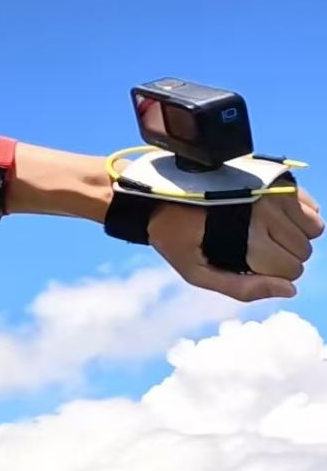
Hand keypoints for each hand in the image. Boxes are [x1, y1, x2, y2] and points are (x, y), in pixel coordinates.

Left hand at [148, 186, 319, 300]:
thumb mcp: (198, 273)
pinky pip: (312, 206)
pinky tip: (275, 219)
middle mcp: (267, 213)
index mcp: (248, 239)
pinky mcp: (277, 179)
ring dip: (296, 237)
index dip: (273, 275)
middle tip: (255, 250)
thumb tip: (290, 291)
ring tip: (266, 234)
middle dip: (284, 257)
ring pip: (314, 229)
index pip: (291, 270)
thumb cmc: (177, 238)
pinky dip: (301, 217)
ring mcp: (274, 193)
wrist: (159, 195)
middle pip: (304, 251)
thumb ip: (242, 288)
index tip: (251, 266)